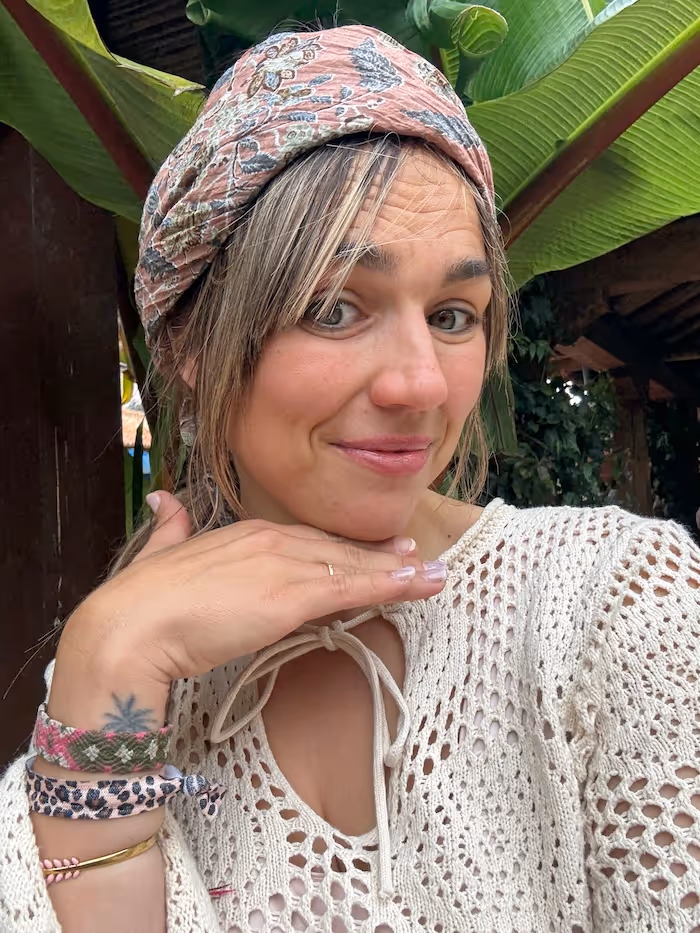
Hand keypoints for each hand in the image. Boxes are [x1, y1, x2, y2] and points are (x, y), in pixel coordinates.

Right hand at [62, 491, 444, 688]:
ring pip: (351, 567)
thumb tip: (166, 501)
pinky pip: (350, 589)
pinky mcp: (289, 597)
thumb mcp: (161, 553)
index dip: (343, 550)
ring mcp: (282, 566)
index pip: (308, 540)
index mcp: (244, 533)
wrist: (128, 629)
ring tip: (434, 575)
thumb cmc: (142, 601)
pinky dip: (388, 586)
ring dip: (397, 572)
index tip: (373, 554)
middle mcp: (269, 541)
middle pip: (336, 550)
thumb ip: (172, 527)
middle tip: (419, 559)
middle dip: (380, 557)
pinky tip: (416, 587)